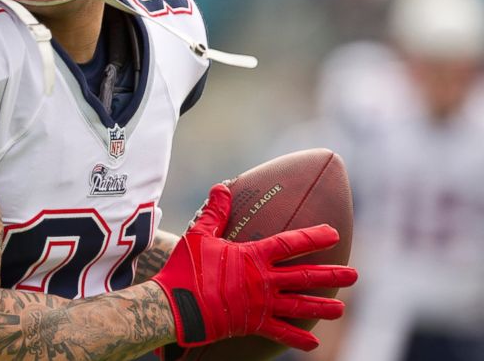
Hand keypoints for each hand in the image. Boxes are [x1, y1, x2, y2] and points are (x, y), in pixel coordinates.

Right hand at [151, 184, 357, 350]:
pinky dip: (297, 338)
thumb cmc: (186, 269)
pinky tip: (313, 343)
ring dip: (322, 307)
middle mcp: (263, 281)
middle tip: (354, 275)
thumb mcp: (199, 235)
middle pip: (305, 277)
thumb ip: (215, 212)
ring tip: (341, 309)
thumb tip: (222, 187)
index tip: (333, 234)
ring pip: (300, 305)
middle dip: (332, 275)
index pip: (291, 243)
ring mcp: (261, 304)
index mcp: (253, 257)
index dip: (314, 238)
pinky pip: (280, 333)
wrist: (176, 306)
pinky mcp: (253, 324)